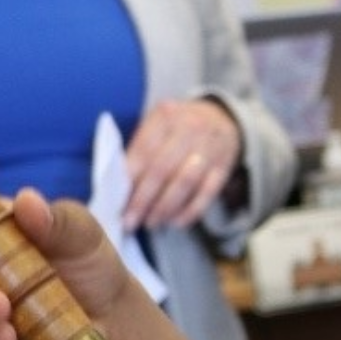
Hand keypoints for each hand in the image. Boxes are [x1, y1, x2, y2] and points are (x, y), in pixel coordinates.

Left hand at [123, 97, 241, 230]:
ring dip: (165, 207)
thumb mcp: (157, 124)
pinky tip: (176, 222)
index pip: (143, 151)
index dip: (129, 180)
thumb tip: (120, 188)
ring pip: (185, 182)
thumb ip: (140, 149)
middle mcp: (189, 129)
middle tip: (130, 221)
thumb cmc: (178, 126)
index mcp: (165, 116)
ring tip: (152, 223)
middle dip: (143, 200)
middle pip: (162, 169)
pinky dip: (190, 211)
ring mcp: (209, 148)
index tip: (117, 202)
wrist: (221, 118)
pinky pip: (207, 193)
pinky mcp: (224, 167)